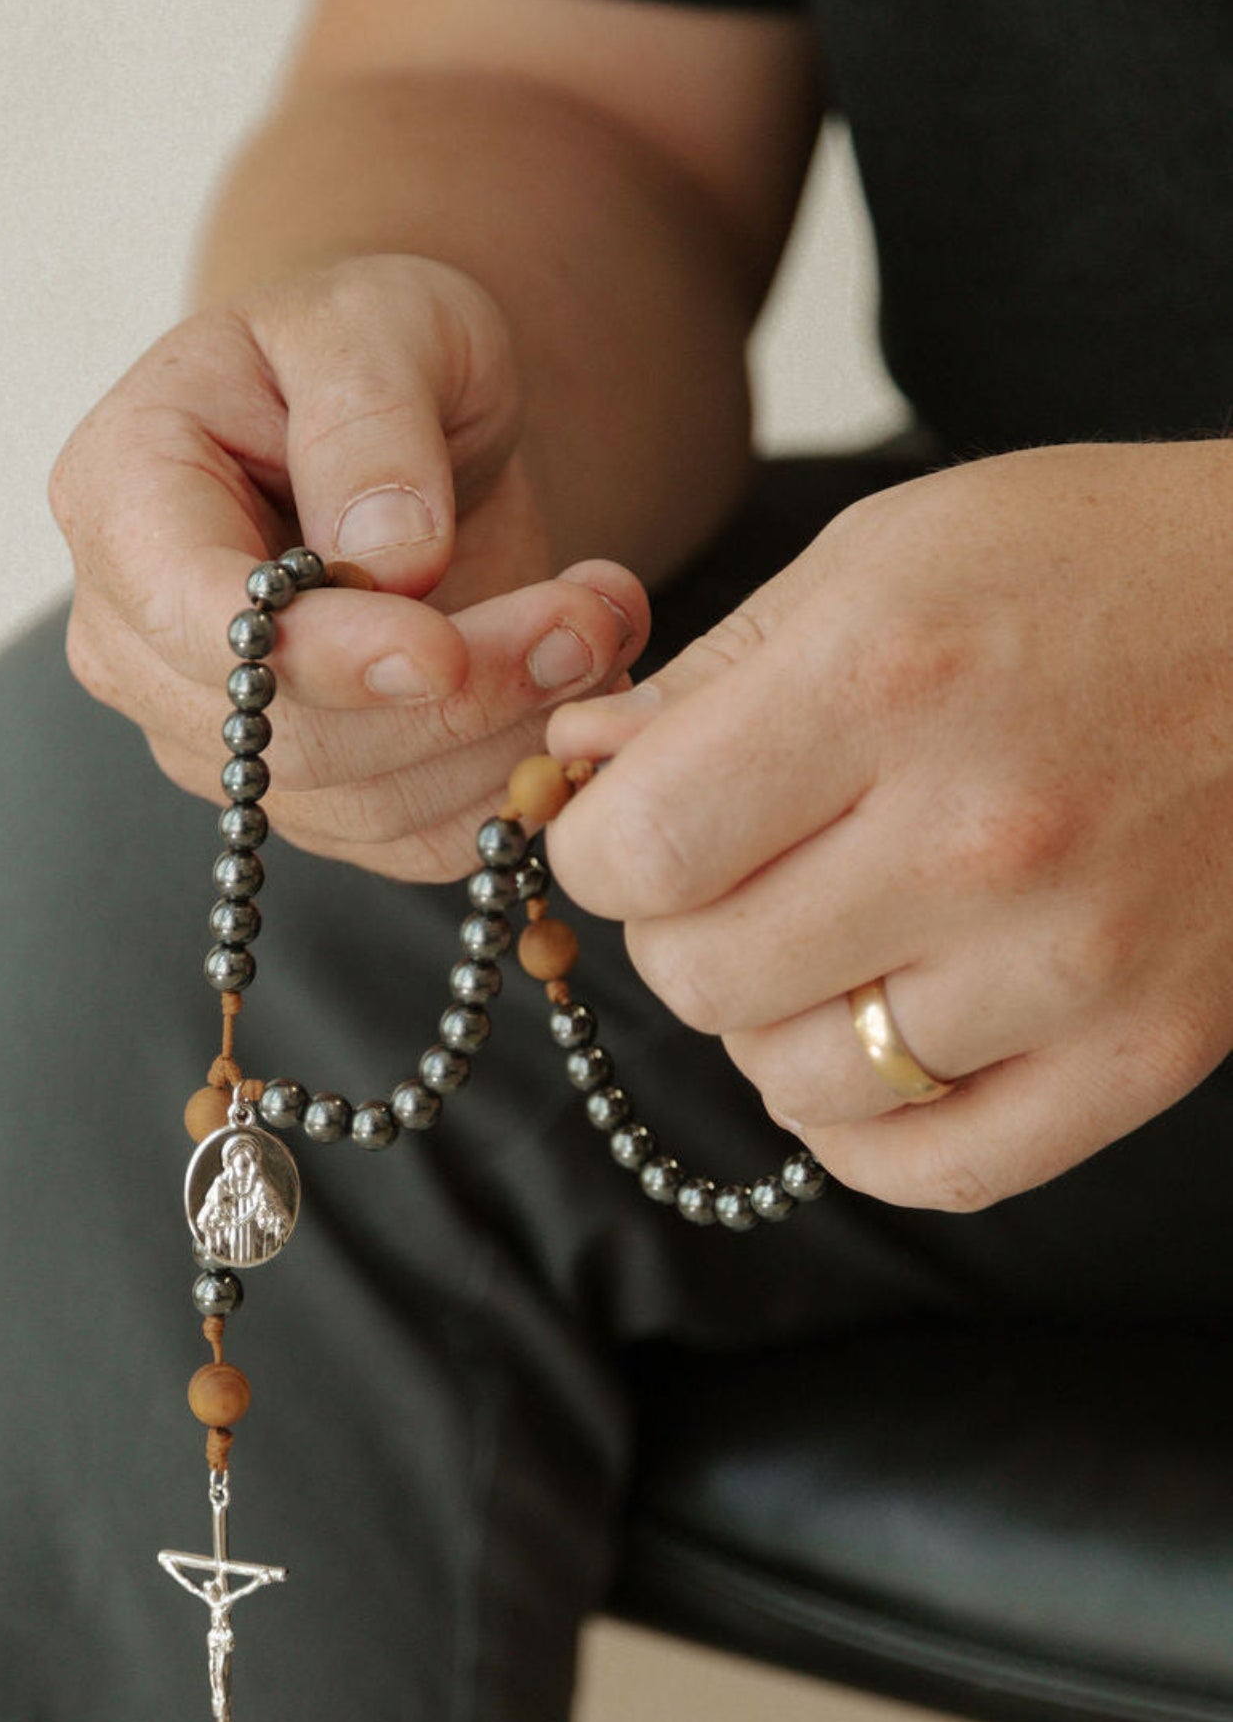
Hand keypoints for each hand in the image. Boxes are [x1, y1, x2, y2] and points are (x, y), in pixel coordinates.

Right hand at [49, 254, 646, 879]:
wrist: (398, 429)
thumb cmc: (366, 350)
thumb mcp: (378, 319)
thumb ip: (371, 417)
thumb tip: (389, 558)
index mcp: (123, 498)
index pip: (199, 622)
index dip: (325, 657)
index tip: (447, 649)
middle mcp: (140, 642)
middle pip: (292, 738)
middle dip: (462, 696)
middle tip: (591, 618)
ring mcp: (216, 737)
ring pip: (364, 804)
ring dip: (508, 739)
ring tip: (604, 628)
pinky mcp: (304, 796)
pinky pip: (408, 840)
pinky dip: (508, 789)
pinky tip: (573, 696)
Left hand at [546, 441, 1232, 1209]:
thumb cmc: (1099, 566)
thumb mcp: (886, 551)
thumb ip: (713, 671)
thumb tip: (577, 765)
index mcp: (886, 679)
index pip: (636, 851)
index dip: (598, 852)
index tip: (629, 831)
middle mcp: (976, 835)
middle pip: (700, 979)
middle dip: (679, 931)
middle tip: (736, 878)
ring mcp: (1070, 960)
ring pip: (799, 1081)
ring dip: (773, 1024)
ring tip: (828, 945)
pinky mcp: (1145, 1051)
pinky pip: (933, 1170)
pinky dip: (865, 1130)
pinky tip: (873, 1049)